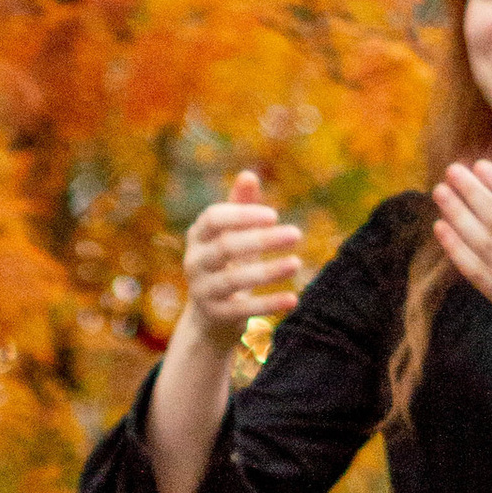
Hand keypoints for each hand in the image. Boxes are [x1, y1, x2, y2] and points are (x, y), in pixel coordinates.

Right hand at [182, 170, 304, 347]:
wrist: (209, 317)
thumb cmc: (226, 265)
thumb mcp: (231, 235)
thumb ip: (240, 207)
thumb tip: (248, 175)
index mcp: (197, 237)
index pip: (214, 219)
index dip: (242, 215)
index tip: (274, 215)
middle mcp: (194, 262)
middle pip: (226, 247)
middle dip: (262, 240)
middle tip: (297, 233)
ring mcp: (203, 291)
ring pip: (234, 280)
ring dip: (268, 271)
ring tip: (296, 263)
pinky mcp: (216, 316)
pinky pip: (243, 310)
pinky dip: (269, 304)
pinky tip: (294, 299)